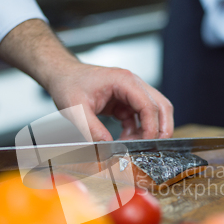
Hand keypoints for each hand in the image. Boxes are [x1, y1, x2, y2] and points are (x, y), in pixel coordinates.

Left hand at [0, 20, 173, 141]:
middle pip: (161, 106)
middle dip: (162, 128)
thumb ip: (92, 129)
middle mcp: (132, 85)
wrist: (61, 76)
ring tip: (131, 145)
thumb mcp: (76, 109)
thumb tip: (107, 147)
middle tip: (155, 147)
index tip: (146, 144)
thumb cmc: (68, 84)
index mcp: (124, 81)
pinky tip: (124, 140)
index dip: (151, 127)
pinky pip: (139, 118)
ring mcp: (130, 93)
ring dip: (147, 131)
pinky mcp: (125, 102)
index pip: (149, 105)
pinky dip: (136, 131)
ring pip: (153, 112)